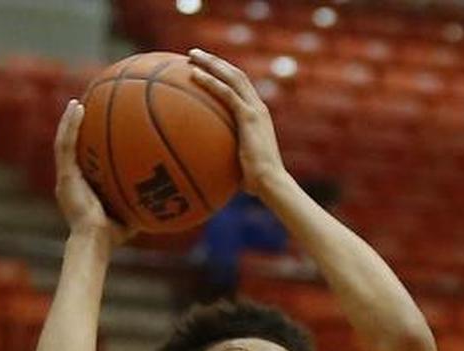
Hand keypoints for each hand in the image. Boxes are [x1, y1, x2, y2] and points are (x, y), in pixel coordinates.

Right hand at [54, 100, 129, 246]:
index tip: (94, 130)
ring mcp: (66, 178)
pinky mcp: (65, 176)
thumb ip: (142, 202)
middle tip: (84, 108)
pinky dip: (70, 125)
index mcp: (81, 188)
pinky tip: (78, 107)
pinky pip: (65, 144)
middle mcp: (71, 181)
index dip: (85, 145)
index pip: (82, 162)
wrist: (95, 241)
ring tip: (76, 102)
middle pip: (71, 148)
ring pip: (63, 142)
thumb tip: (167, 195)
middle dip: (75, 129)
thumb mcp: (131, 214)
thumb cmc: (113, 236)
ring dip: (69, 121)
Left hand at [187, 51, 287, 200]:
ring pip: (232, 76)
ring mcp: (255, 110)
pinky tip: (194, 75)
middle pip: (235, 74)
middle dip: (214, 61)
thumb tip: (208, 167)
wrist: (271, 184)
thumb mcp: (240, 165)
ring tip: (191, 55)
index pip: (241, 86)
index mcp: (257, 115)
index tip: (206, 67)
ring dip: (211, 63)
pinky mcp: (249, 117)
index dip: (223, 73)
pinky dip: (210, 82)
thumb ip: (228, 157)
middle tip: (194, 54)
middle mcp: (258, 107)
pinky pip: (227, 93)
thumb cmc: (257, 183)